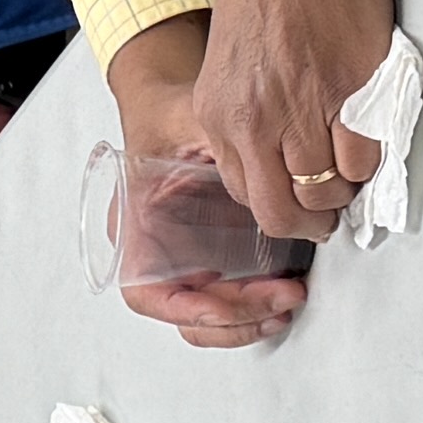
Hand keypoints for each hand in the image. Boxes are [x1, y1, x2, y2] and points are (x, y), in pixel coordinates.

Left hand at [103, 0, 393, 345]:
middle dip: (313, 222)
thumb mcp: (232, 66)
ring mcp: (301, 109)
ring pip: (328, 190)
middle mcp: (253, 121)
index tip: (301, 200)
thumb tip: (280, 161)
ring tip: (353, 163)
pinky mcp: (347, 91)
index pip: (246, 195)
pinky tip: (369, 135)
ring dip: (347, 187)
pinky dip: (372, 158)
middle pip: (283, 211)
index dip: (281, 205)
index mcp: (218, 116)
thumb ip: (248, 117)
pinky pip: (364, 158)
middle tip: (333, 211)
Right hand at [105, 24, 302, 345]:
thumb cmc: (167, 113)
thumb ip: (220, 147)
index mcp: (133, 228)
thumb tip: (261, 169)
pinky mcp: (207, 258)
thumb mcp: (189, 122)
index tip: (225, 307)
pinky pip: (226, 297)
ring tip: (288, 298)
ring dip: (249, 318)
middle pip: (187, 314)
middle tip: (282, 297)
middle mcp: (154, 252)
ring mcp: (181, 260)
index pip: (147, 292)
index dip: (187, 308)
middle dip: (237, 315)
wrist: (172, 105)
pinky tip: (283, 292)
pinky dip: (254, 304)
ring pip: (210, 316)